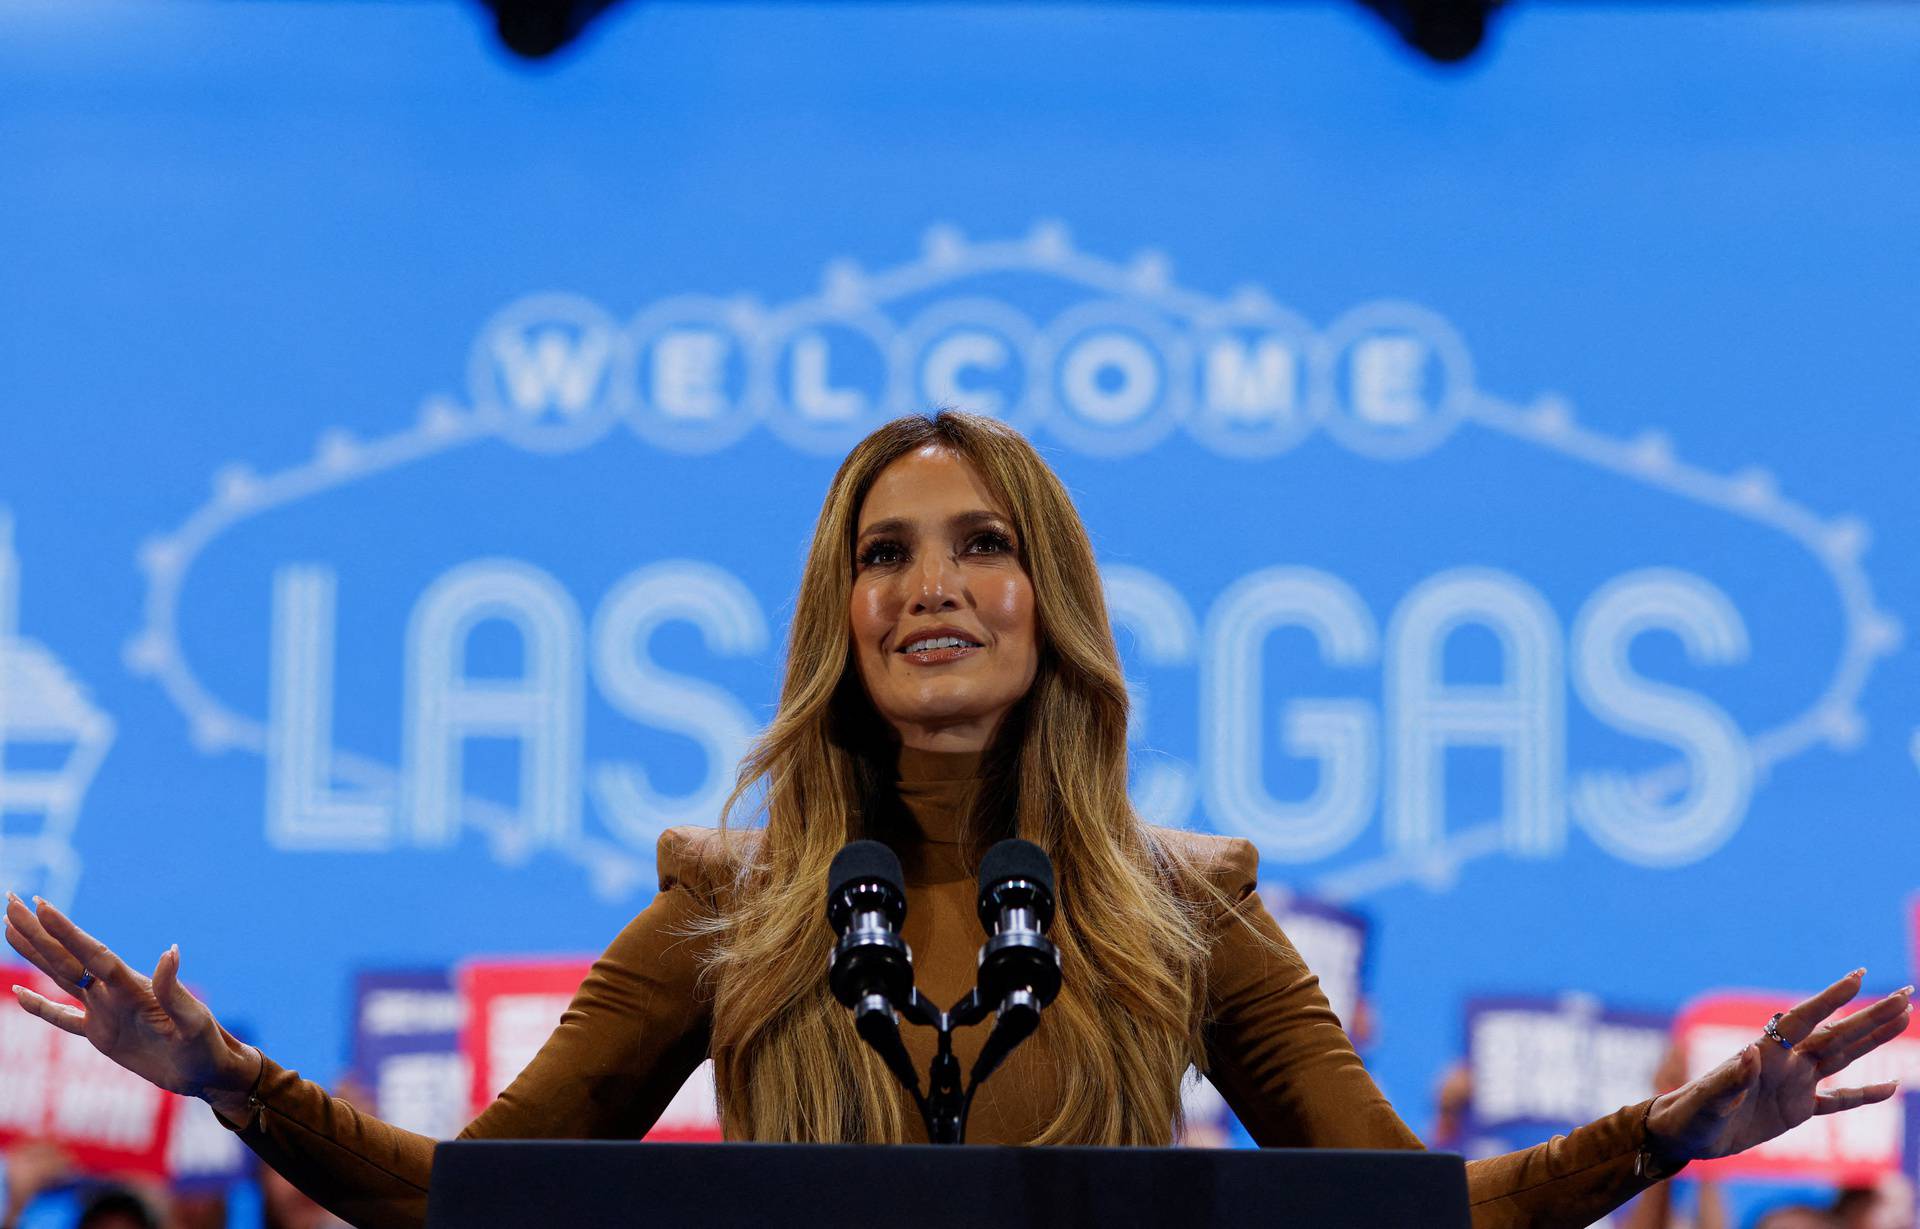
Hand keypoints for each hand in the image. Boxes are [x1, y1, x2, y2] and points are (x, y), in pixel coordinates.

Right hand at [4, 892, 259, 1113]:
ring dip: (36, 952)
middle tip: (11, 898)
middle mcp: (113, 993)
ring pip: (60, 976)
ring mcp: (105, 1012)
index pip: (91, 954)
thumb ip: (174, 990)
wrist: (206, 1071)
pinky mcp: (102, 1035)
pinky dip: (40, 1007)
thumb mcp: (192, 1021)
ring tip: (10, 927)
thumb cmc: (205, 1046)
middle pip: (67, 956)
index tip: (41, 904)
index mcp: (132, 987)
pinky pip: (63, 1018)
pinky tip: (21, 993)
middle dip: (38, 930)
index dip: (65, 931)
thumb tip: (171, 950)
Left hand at [1646, 969, 1911, 1162]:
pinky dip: (1865, 1094)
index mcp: (1765, 1052)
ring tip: (1903, 1017)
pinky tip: (1890, 1085)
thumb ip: (1729, 1079)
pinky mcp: (1797, 1110)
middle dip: (1871, 1015)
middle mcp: (1786, 1062)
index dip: (1831, 998)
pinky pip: (1839, 1100)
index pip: (1804, 1019)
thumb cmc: (1691, 1113)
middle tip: (1906, 994)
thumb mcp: (1708, 1099)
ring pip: (1844, 1058)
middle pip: (1837, 1034)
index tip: (1860, 976)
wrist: (1685, 1134)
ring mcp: (1795, 1084)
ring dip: (1874, 1039)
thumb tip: (1750, 1053)